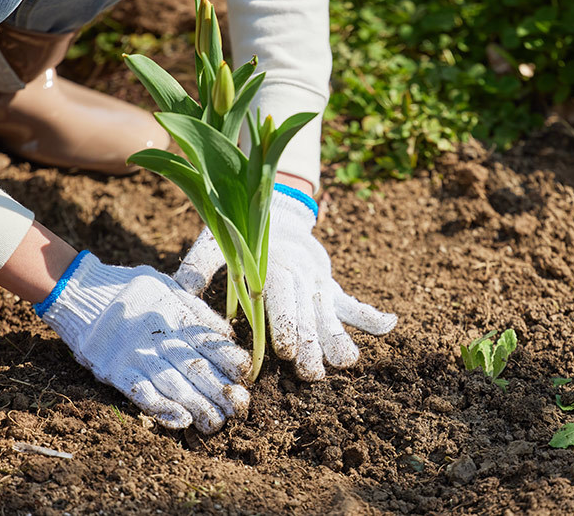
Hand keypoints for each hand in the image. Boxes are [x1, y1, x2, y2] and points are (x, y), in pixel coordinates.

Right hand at [35, 251, 250, 433]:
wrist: (79, 290)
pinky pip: (141, 392)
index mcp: (173, 314)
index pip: (208, 341)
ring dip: (197, 406)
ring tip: (216, 423)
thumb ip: (195, 309)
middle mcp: (158, 336)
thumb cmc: (130, 287)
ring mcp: (135, 354)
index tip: (244, 375)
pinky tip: (181, 421)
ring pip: (173, 384)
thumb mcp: (167, 286)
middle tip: (239, 409)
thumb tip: (226, 334)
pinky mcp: (114, 370)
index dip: (229, 359)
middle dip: (220, 390)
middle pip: (195, 367)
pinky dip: (162, 408)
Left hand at [173, 186, 396, 380]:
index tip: (287, 352)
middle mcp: (299, 273)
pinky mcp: (328, 282)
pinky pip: (352, 300)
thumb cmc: (238, 226)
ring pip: (330, 312)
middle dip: (310, 343)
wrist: (274, 200)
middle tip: (312, 373)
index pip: (280, 297)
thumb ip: (199, 263)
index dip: (285, 324)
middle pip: (306, 312)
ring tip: (346, 362)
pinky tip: (390, 325)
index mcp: (271, 265)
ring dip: (337, 337)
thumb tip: (182, 289)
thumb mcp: (215, 238)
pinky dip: (370, 313)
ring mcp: (317, 279)